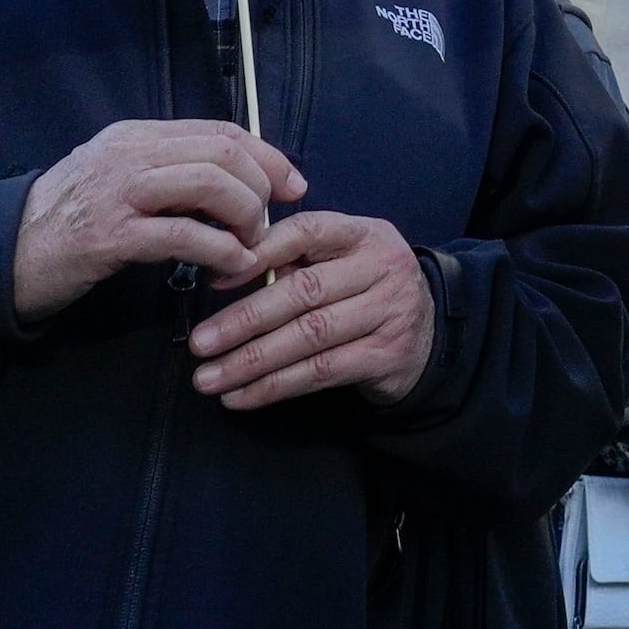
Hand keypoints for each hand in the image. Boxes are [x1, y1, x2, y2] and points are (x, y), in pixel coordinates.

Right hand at [11, 119, 302, 324]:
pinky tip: (232, 265)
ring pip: (210, 185)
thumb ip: (168, 172)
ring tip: (251, 243)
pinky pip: (183, 235)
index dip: (268, 156)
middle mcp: (129, 153)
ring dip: (245, 216)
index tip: (293, 184)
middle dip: (262, 186)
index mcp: (136, 135)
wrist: (0, 257)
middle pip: (223, 153)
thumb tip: (236, 182)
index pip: (221, 132)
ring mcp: (117, 192)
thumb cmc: (67, 222)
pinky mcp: (109, 235)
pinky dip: (220, 249)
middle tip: (273, 220)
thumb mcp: (118, 180)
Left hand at [188, 211, 436, 408]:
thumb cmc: (365, 292)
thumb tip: (225, 272)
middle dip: (245, 319)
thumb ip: (295, 260)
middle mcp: (382, 267)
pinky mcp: (386, 355)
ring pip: (309, 337)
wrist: (428, 335)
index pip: (307, 231)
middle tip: (200, 343)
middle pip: (304, 291)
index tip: (214, 280)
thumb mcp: (342, 261)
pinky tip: (241, 396)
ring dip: (252, 361)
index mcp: (363, 234)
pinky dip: (274, 387)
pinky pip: (321, 372)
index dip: (259, 253)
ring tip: (209, 378)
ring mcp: (389, 312)